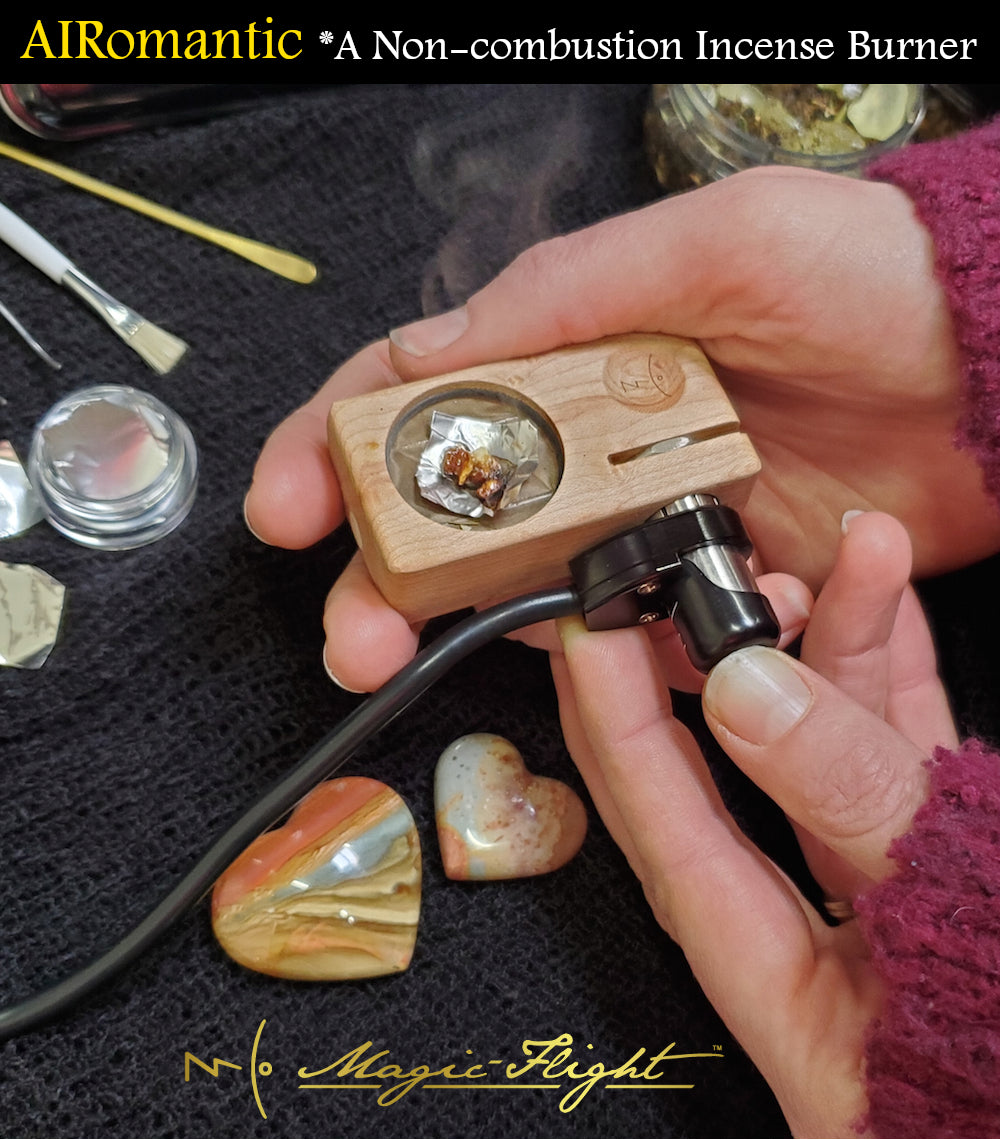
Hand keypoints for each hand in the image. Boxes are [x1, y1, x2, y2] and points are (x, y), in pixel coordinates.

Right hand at [246, 166, 999, 689]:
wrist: (999, 375)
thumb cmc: (872, 278)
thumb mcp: (723, 243)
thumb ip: (574, 290)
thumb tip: (426, 350)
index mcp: (575, 349)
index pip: (427, 395)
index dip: (339, 446)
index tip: (285, 505)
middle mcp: (595, 442)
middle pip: (456, 515)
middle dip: (382, 573)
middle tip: (345, 632)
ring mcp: (648, 520)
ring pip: (530, 587)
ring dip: (471, 632)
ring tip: (417, 658)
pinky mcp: (710, 584)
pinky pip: (638, 636)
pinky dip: (619, 652)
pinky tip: (639, 644)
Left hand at [550, 511, 957, 1136]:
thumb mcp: (966, 917)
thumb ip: (854, 808)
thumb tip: (746, 697)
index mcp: (798, 1016)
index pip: (671, 836)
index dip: (619, 720)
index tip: (592, 628)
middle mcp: (824, 960)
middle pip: (725, 785)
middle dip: (711, 663)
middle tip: (694, 577)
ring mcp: (882, 911)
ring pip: (823, 752)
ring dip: (832, 646)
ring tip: (847, 559)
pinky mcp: (939, 872)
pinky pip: (896, 758)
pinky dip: (892, 680)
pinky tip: (883, 610)